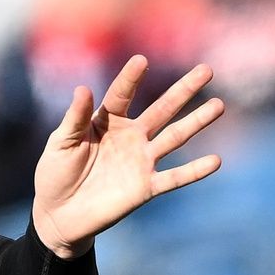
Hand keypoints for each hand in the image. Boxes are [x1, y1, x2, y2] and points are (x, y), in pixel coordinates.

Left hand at [30, 56, 223, 257]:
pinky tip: (216, 161)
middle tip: (206, 70)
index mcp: (107, 122)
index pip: (122, 95)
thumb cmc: (55, 173)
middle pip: (161, 109)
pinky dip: (195, 170)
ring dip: (197, 121)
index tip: (141, 60)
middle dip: (183, 90)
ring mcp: (141, 161)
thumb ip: (74, 118)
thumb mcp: (61, 143)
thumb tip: (83, 88)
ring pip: (175, 137)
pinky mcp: (146, 187)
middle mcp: (130, 137)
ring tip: (219, 104)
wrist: (58, 214)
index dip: (131, 78)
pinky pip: (175, 177)